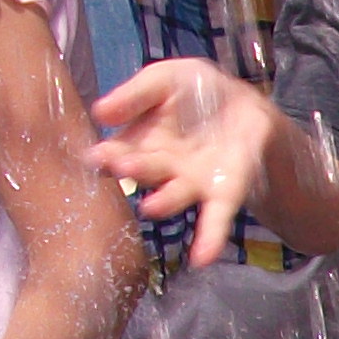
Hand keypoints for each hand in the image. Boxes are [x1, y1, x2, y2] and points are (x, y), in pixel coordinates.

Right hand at [85, 57, 272, 268]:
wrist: (245, 107)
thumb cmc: (195, 94)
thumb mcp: (163, 80)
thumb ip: (135, 93)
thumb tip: (99, 112)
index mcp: (141, 140)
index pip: (118, 149)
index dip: (107, 153)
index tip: (93, 156)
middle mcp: (162, 166)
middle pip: (144, 171)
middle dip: (131, 169)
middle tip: (117, 166)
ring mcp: (192, 183)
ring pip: (175, 195)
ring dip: (164, 202)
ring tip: (152, 207)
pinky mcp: (223, 194)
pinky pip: (215, 218)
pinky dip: (209, 238)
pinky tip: (202, 258)